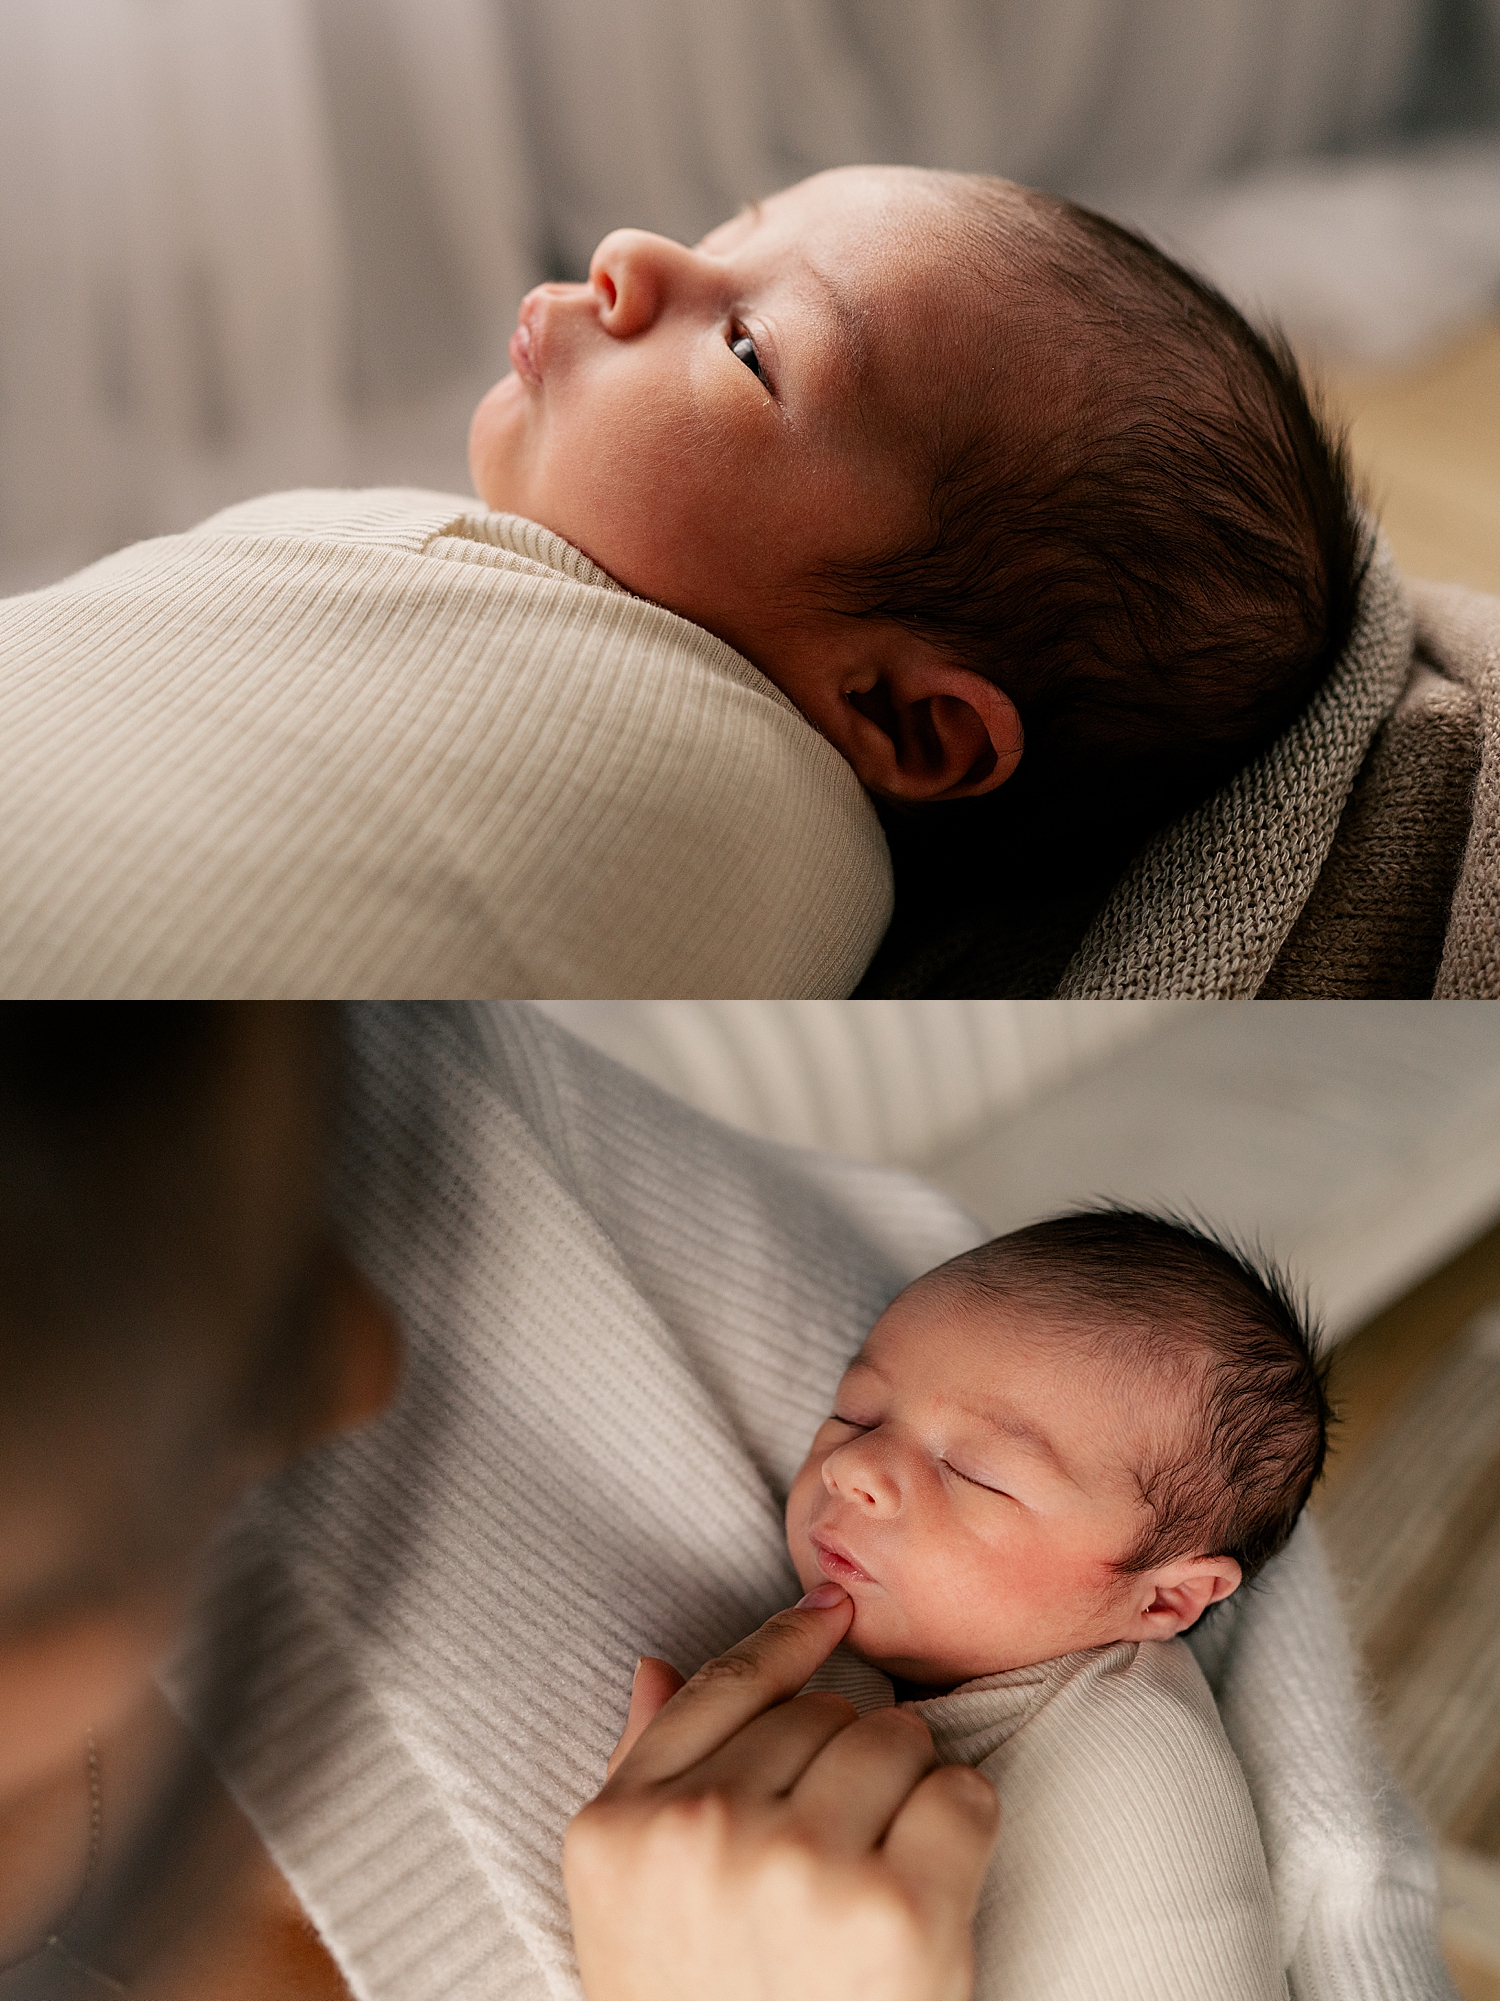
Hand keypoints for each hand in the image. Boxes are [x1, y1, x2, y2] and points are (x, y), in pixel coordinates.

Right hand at [564, 1586, 998, 2000]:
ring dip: (908, 1790)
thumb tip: (658, 1665)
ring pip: (896, 1740)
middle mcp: (702, 1831)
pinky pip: (961, 1794)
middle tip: (841, 1851)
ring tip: (879, 1874)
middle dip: (849, 1758)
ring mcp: (799, 1868)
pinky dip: (964, 1830)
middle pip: (822, 1712)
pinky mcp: (898, 1913)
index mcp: (621, 1826)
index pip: (721, 1684)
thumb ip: (642, 1774)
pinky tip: (931, 1891)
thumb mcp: (626, 1907)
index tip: (834, 1612)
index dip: (787, 1641)